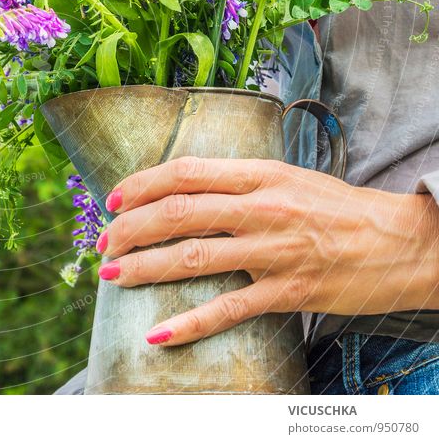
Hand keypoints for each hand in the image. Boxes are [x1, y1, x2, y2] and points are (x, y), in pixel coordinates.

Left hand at [96, 156, 438, 346]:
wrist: (403, 241)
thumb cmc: (338, 207)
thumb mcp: (286, 177)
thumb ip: (236, 181)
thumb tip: (181, 186)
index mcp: (259, 174)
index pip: (184, 173)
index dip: (140, 185)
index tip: (113, 201)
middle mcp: (262, 207)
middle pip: (178, 212)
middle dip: (130, 228)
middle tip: (103, 243)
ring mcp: (275, 250)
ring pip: (194, 257)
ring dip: (145, 267)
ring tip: (112, 275)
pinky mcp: (289, 291)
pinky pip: (230, 309)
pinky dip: (191, 323)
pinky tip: (159, 334)